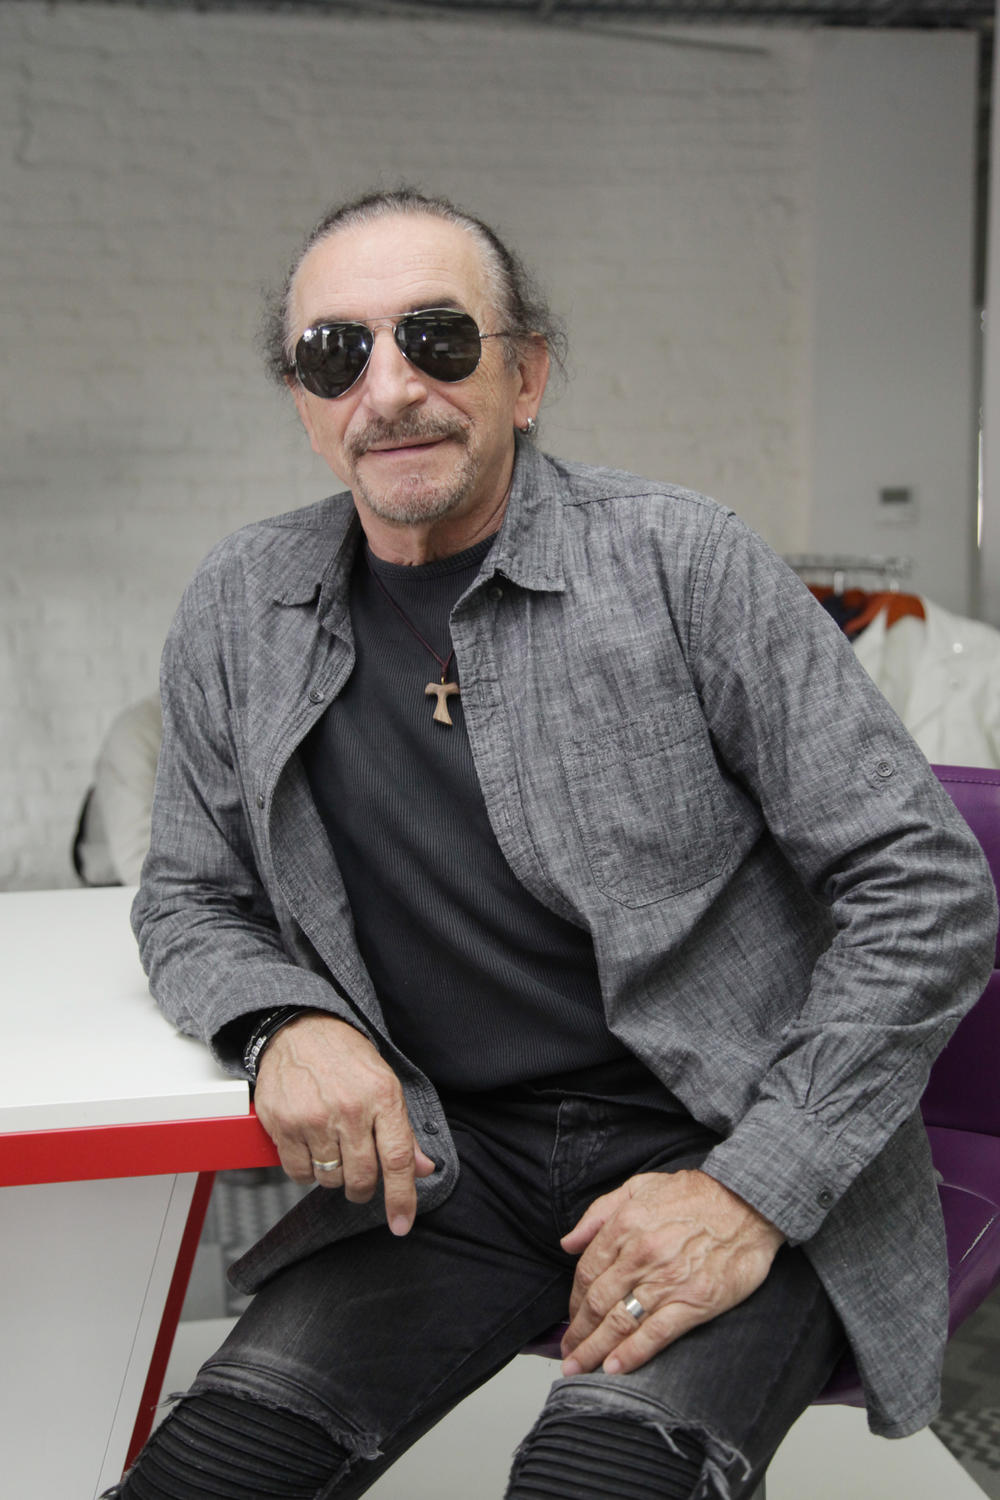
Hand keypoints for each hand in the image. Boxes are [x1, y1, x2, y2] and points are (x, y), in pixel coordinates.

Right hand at [252, 1014, 435, 1236]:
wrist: (300, 1029)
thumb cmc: (346, 1057)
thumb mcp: (385, 1083)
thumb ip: (403, 1131)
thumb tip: (423, 1169)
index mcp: (382, 1097)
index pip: (397, 1159)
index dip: (402, 1198)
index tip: (402, 1224)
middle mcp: (349, 1109)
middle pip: (362, 1177)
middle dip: (363, 1188)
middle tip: (359, 1178)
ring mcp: (313, 1118)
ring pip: (329, 1179)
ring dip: (334, 1176)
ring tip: (332, 1150)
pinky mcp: (283, 1124)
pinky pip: (299, 1173)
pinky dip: (307, 1172)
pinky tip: (311, 1149)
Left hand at [559, 1168, 783, 1377]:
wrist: (748, 1203)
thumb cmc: (695, 1195)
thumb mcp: (640, 1186)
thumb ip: (599, 1213)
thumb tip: (569, 1242)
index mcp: (625, 1226)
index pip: (586, 1272)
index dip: (574, 1300)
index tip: (571, 1317)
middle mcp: (641, 1256)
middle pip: (597, 1303)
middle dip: (578, 1333)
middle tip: (569, 1353)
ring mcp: (667, 1282)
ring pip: (620, 1322)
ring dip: (595, 1349)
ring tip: (581, 1367)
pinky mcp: (694, 1303)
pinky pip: (655, 1335)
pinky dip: (632, 1354)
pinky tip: (615, 1368)